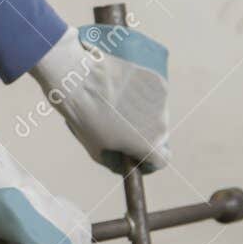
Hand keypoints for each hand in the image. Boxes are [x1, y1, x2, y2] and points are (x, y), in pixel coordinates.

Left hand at [30, 20, 169, 174]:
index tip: (136, 154)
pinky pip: (153, 92)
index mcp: (149, 146)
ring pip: (156, 112)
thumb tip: (129, 163)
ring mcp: (161, 101)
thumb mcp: (98, 151)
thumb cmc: (85, 118)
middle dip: (144, 134)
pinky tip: (124, 90)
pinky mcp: (156, 80)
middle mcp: (160, 125)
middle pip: (158, 135)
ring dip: (144, 112)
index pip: (161, 160)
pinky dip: (143, 93)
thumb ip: (118, 163)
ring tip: (120, 105)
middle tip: (122, 126)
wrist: (81, 80)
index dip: (148, 159)